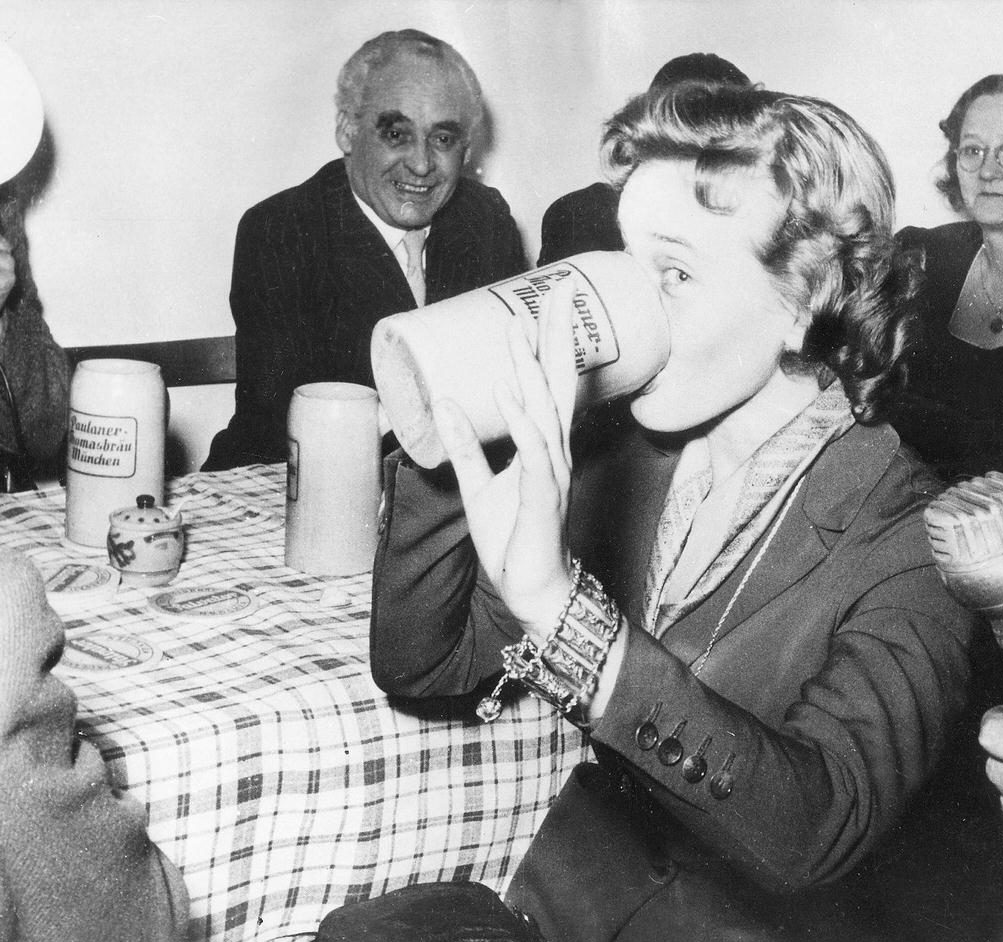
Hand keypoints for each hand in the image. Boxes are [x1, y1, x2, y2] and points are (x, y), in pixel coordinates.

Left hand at [433, 281, 578, 637]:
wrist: (533, 588)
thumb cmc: (514, 539)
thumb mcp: (479, 486)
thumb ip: (465, 447)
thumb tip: (446, 404)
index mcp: (543, 446)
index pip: (550, 385)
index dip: (550, 344)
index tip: (546, 304)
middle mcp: (555, 451)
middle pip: (557, 384)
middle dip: (556, 337)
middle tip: (556, 291)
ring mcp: (553, 471)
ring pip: (545, 410)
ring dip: (530, 369)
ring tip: (516, 331)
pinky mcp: (543, 496)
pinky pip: (534, 453)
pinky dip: (522, 422)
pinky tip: (506, 394)